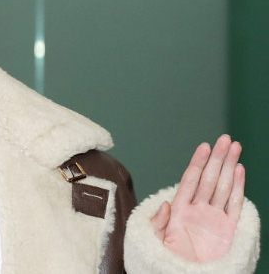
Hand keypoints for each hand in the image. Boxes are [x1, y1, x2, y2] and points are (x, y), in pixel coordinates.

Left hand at [150, 134, 244, 262]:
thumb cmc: (166, 258)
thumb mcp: (156, 240)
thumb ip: (159, 222)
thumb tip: (166, 204)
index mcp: (180, 209)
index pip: (190, 179)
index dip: (197, 162)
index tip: (204, 146)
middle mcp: (199, 209)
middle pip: (210, 178)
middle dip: (218, 158)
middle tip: (225, 138)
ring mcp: (214, 217)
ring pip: (223, 186)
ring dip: (230, 166)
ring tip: (235, 147)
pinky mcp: (228, 229)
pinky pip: (234, 204)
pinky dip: (238, 187)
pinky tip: (240, 170)